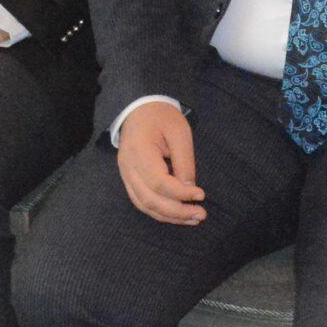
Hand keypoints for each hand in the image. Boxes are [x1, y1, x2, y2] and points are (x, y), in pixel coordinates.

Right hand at [116, 103, 204, 224]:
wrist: (139, 108)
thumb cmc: (161, 117)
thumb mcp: (179, 132)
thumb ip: (184, 161)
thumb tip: (190, 188)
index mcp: (139, 151)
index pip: (159, 182)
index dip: (180, 193)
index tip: (201, 195)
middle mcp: (128, 167)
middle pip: (150, 199)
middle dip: (176, 212)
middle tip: (201, 214)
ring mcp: (125, 174)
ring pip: (144, 205)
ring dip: (169, 216)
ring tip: (192, 218)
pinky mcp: (128, 179)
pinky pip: (141, 201)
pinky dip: (159, 211)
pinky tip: (177, 214)